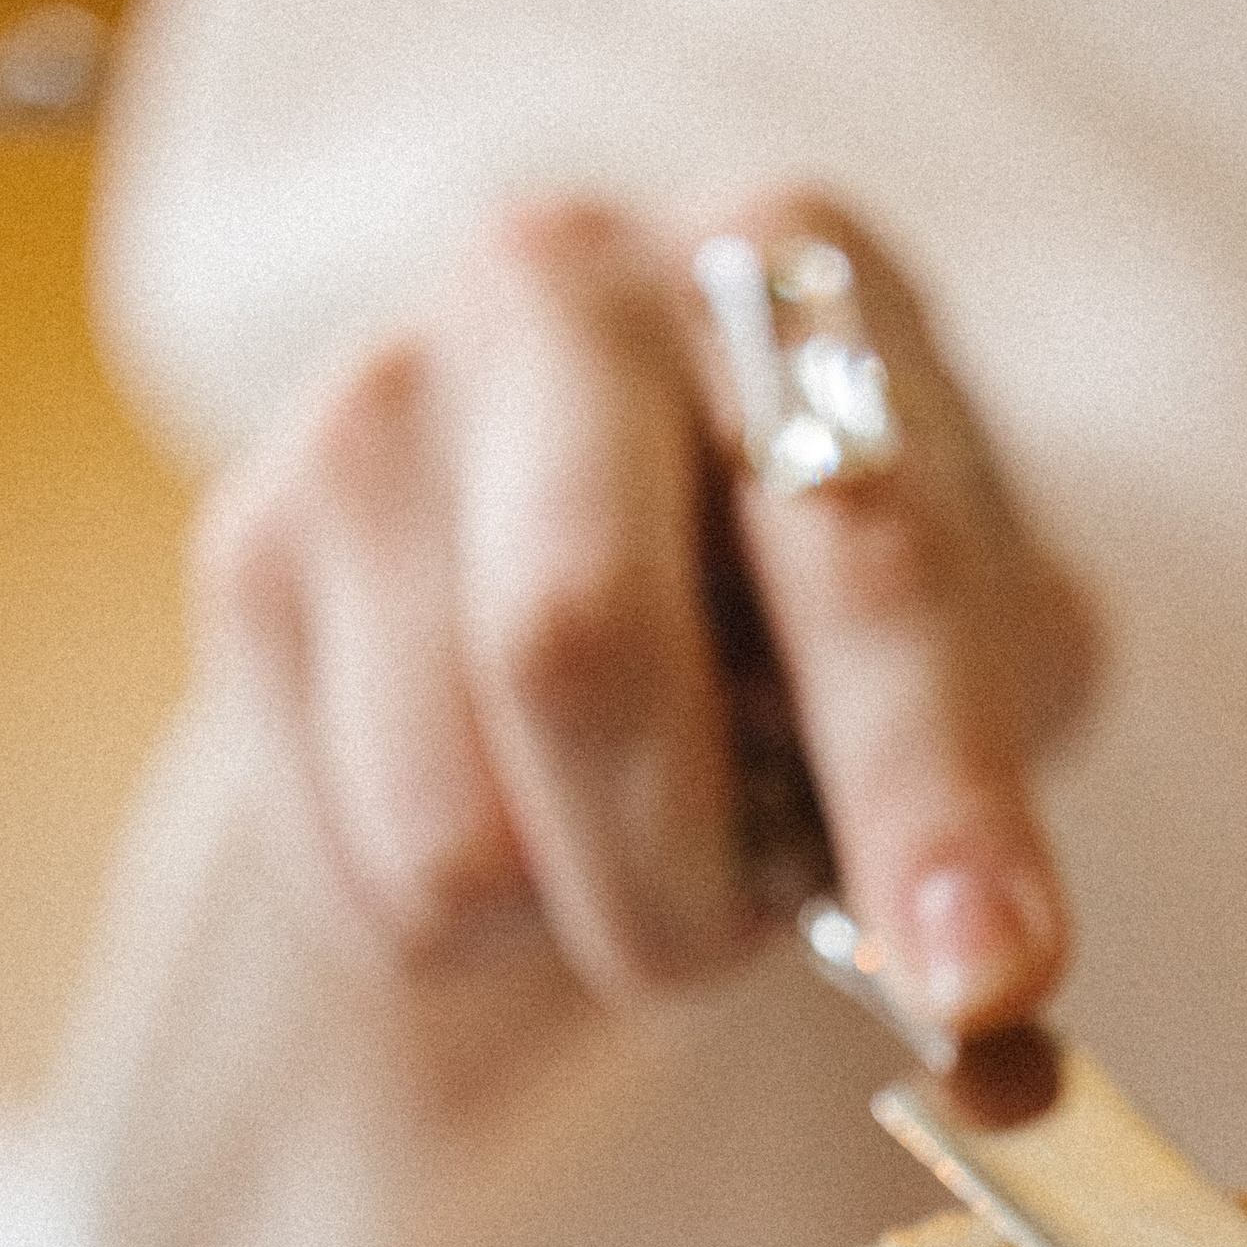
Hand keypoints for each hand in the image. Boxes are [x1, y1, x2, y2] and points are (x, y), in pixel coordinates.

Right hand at [192, 188, 1098, 1020]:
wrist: (620, 475)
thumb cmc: (835, 568)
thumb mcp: (986, 618)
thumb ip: (993, 761)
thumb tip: (969, 975)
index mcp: (790, 267)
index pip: (868, 557)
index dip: (931, 791)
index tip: (988, 979)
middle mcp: (560, 290)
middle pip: (576, 648)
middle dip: (684, 886)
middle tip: (738, 946)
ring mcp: (373, 409)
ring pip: (456, 827)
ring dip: (584, 911)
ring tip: (640, 818)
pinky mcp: (254, 550)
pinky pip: (371, 875)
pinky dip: (486, 922)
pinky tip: (530, 800)